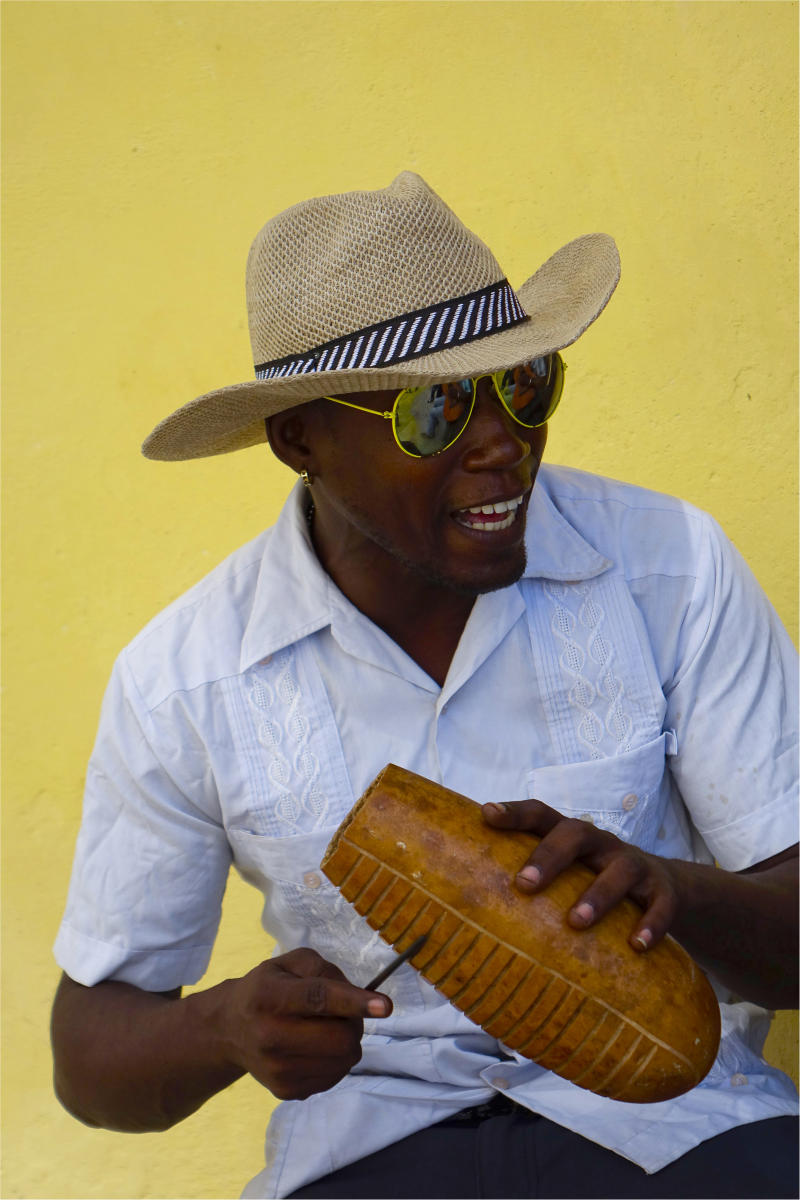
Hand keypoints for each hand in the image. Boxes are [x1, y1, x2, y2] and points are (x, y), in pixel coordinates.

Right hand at [219, 947, 391, 1099]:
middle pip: (340, 1038)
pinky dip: (337, 1060)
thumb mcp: (288, 963)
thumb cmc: (267, 988)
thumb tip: (356, 995)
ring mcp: (278, 1070)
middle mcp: (270, 1036)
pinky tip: (317, 1048)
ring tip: (327, 1029)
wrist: (229, 1031)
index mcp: (270, 996)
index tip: (385, 1006)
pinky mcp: (286, 1092)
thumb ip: (323, 969)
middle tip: (345, 1013)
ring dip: (348, 1042)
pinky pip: (335, 1077)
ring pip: (343, 1060)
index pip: (317, 999)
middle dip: (355, 1023)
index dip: (353, 1002)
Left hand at [483, 799, 679, 952]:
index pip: (541, 814)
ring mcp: (635, 865)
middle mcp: (602, 844)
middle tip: (524, 884)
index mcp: (573, 837)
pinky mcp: (664, 891)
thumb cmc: (595, 883)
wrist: (668, 888)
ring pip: (620, 870)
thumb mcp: (569, 874)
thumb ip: (532, 883)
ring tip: (576, 922)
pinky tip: (637, 946)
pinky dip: (651, 923)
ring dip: (598, 895)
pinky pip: (661, 904)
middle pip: (576, 834)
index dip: (514, 812)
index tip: (486, 814)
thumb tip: (467, 914)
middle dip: (549, 857)